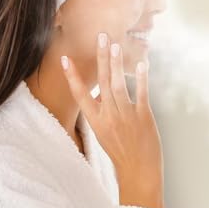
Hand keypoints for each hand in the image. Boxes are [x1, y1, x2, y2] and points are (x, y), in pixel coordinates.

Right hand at [61, 32, 163, 207]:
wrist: (138, 171)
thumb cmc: (121, 152)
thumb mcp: (105, 133)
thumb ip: (102, 112)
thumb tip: (101, 93)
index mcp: (96, 121)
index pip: (80, 95)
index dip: (72, 76)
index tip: (65, 59)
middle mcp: (108, 116)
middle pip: (101, 82)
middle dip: (100, 58)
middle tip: (101, 36)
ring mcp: (125, 116)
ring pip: (117, 85)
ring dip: (116, 63)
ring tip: (115, 44)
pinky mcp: (143, 117)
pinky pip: (141, 94)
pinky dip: (141, 79)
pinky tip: (142, 64)